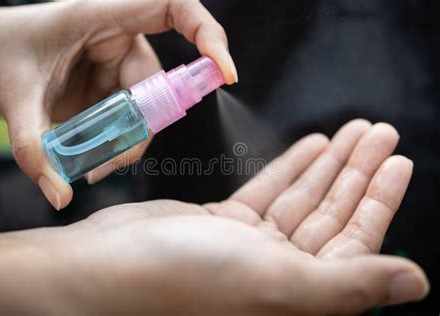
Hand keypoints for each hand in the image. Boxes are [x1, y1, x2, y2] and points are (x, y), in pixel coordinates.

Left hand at [0, 1, 236, 208]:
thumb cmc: (2, 54)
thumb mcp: (14, 98)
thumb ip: (34, 148)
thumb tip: (60, 195)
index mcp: (103, 15)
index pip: (173, 8)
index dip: (208, 33)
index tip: (223, 72)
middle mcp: (120, 36)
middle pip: (159, 82)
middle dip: (143, 127)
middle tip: (112, 160)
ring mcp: (119, 62)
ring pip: (148, 108)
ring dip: (128, 141)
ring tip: (93, 165)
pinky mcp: (116, 84)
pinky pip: (133, 116)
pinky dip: (120, 141)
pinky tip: (95, 158)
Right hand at [0, 120, 427, 314]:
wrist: (104, 269)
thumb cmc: (180, 282)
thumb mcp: (274, 282)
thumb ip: (347, 285)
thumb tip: (416, 284)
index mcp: (297, 294)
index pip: (355, 243)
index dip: (378, 200)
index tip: (396, 161)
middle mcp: (277, 274)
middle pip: (330, 215)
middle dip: (356, 173)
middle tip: (380, 133)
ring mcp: (249, 248)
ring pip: (300, 199)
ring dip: (326, 166)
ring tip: (353, 133)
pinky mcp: (223, 225)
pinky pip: (267, 193)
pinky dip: (288, 169)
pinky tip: (310, 146)